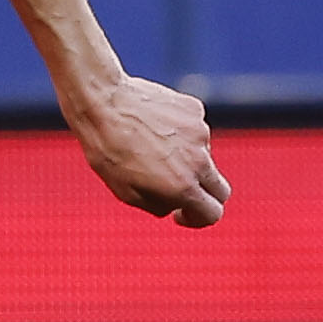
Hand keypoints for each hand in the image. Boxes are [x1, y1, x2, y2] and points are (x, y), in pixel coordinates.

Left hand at [68, 73, 228, 225]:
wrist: (102, 102)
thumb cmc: (107, 150)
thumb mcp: (126, 192)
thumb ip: (159, 205)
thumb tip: (176, 204)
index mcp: (183, 186)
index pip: (213, 213)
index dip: (198, 219)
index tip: (182, 213)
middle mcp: (199, 160)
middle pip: (220, 188)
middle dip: (204, 195)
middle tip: (179, 189)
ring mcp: (200, 133)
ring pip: (202, 156)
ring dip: (185, 159)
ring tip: (149, 147)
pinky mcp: (194, 110)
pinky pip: (193, 131)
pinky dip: (179, 134)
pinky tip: (152, 126)